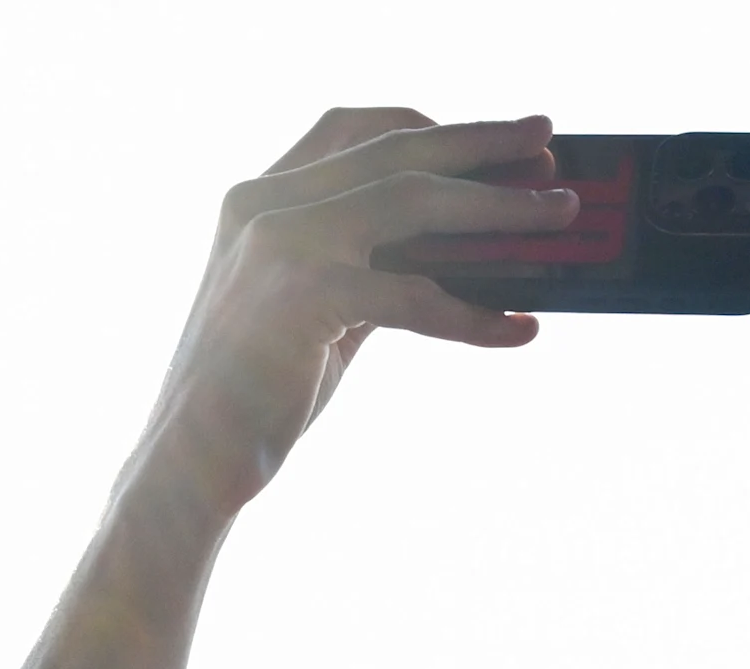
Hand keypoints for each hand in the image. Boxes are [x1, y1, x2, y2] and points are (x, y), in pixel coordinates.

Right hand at [140, 113, 571, 518]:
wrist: (192, 462)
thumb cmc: (257, 392)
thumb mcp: (319, 308)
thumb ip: (374, 266)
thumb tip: (469, 251)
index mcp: (260, 196)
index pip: (355, 130)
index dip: (432, 126)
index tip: (496, 136)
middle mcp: (266, 204)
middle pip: (396, 148)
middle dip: (483, 140)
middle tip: (549, 141)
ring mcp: (281, 244)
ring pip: (413, 200)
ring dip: (498, 205)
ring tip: (558, 215)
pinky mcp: (304, 297)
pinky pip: (414, 295)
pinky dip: (474, 316)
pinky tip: (517, 330)